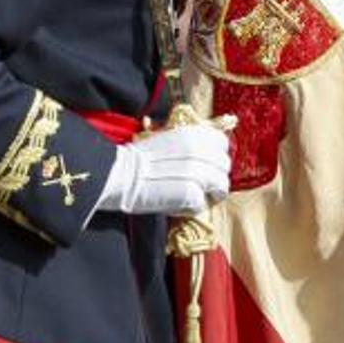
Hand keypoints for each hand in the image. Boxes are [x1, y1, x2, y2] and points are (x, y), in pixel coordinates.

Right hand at [97, 123, 231, 216]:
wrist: (119, 174)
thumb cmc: (139, 159)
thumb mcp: (170, 140)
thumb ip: (192, 146)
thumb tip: (207, 158)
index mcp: (195, 134)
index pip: (222, 144)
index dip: (216, 157)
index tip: (208, 167)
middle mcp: (201, 150)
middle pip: (224, 166)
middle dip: (216, 177)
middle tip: (202, 187)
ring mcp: (198, 172)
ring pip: (222, 186)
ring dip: (210, 194)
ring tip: (194, 198)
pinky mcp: (191, 193)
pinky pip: (202, 204)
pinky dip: (193, 208)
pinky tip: (179, 205)